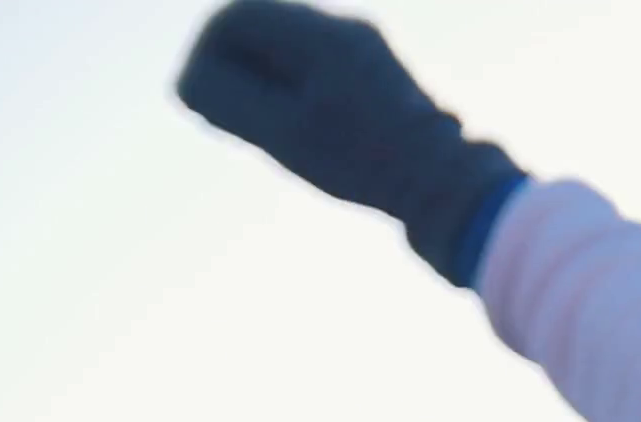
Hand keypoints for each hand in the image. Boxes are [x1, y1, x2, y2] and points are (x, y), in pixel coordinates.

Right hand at [176, 0, 523, 284]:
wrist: (454, 185)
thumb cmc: (369, 163)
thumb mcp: (285, 135)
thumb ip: (229, 101)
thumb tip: (186, 81)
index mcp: (320, 35)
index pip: (234, 18)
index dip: (203, 55)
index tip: (197, 99)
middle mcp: (346, 30)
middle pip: (262, 27)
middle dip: (232, 67)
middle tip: (221, 116)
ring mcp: (369, 52)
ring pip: (291, 50)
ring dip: (263, 81)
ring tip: (261, 130)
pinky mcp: (383, 79)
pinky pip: (320, 70)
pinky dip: (295, 92)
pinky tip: (304, 135)